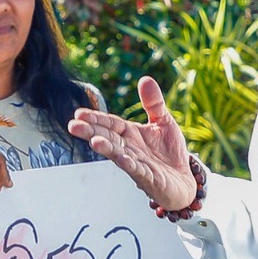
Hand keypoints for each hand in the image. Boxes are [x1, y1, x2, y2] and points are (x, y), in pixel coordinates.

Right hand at [69, 77, 196, 209]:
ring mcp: (137, 164)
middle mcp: (130, 149)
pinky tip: (121, 159)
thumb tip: (145, 78)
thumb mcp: (164, 121)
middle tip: (73, 126)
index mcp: (130, 134)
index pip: (110, 124)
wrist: (184, 180)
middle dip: (91, 132)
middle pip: (108, 138)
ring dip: (107, 149)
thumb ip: (153, 103)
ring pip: (119, 155)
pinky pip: (138, 170)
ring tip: (94, 142)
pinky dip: (129, 165)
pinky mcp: (149, 178)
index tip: (79, 113)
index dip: (96, 118)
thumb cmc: (170, 153)